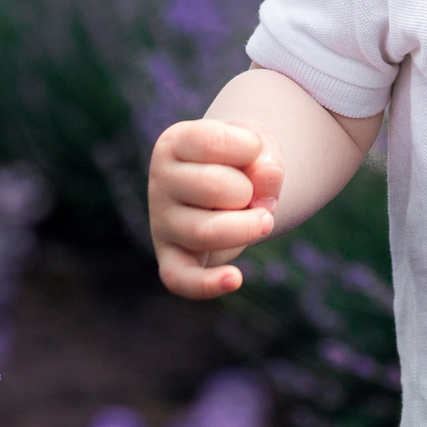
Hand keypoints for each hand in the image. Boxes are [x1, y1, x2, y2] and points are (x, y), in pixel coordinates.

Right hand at [149, 118, 283, 298]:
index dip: (250, 148)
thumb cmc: (241, 161)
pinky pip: (180, 279)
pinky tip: (234, 279)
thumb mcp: (258, 147)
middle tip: (253, 194)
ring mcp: (162, 222)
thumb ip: (265, 160)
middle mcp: (160, 181)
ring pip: (206, 233)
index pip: (215, 142)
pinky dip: (207, 284)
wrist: (228, 184)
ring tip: (262, 221)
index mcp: (174, 143)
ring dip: (248, 228)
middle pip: (214, 187)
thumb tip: (266, 186)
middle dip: (250, 191)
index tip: (252, 152)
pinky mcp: (170, 258)